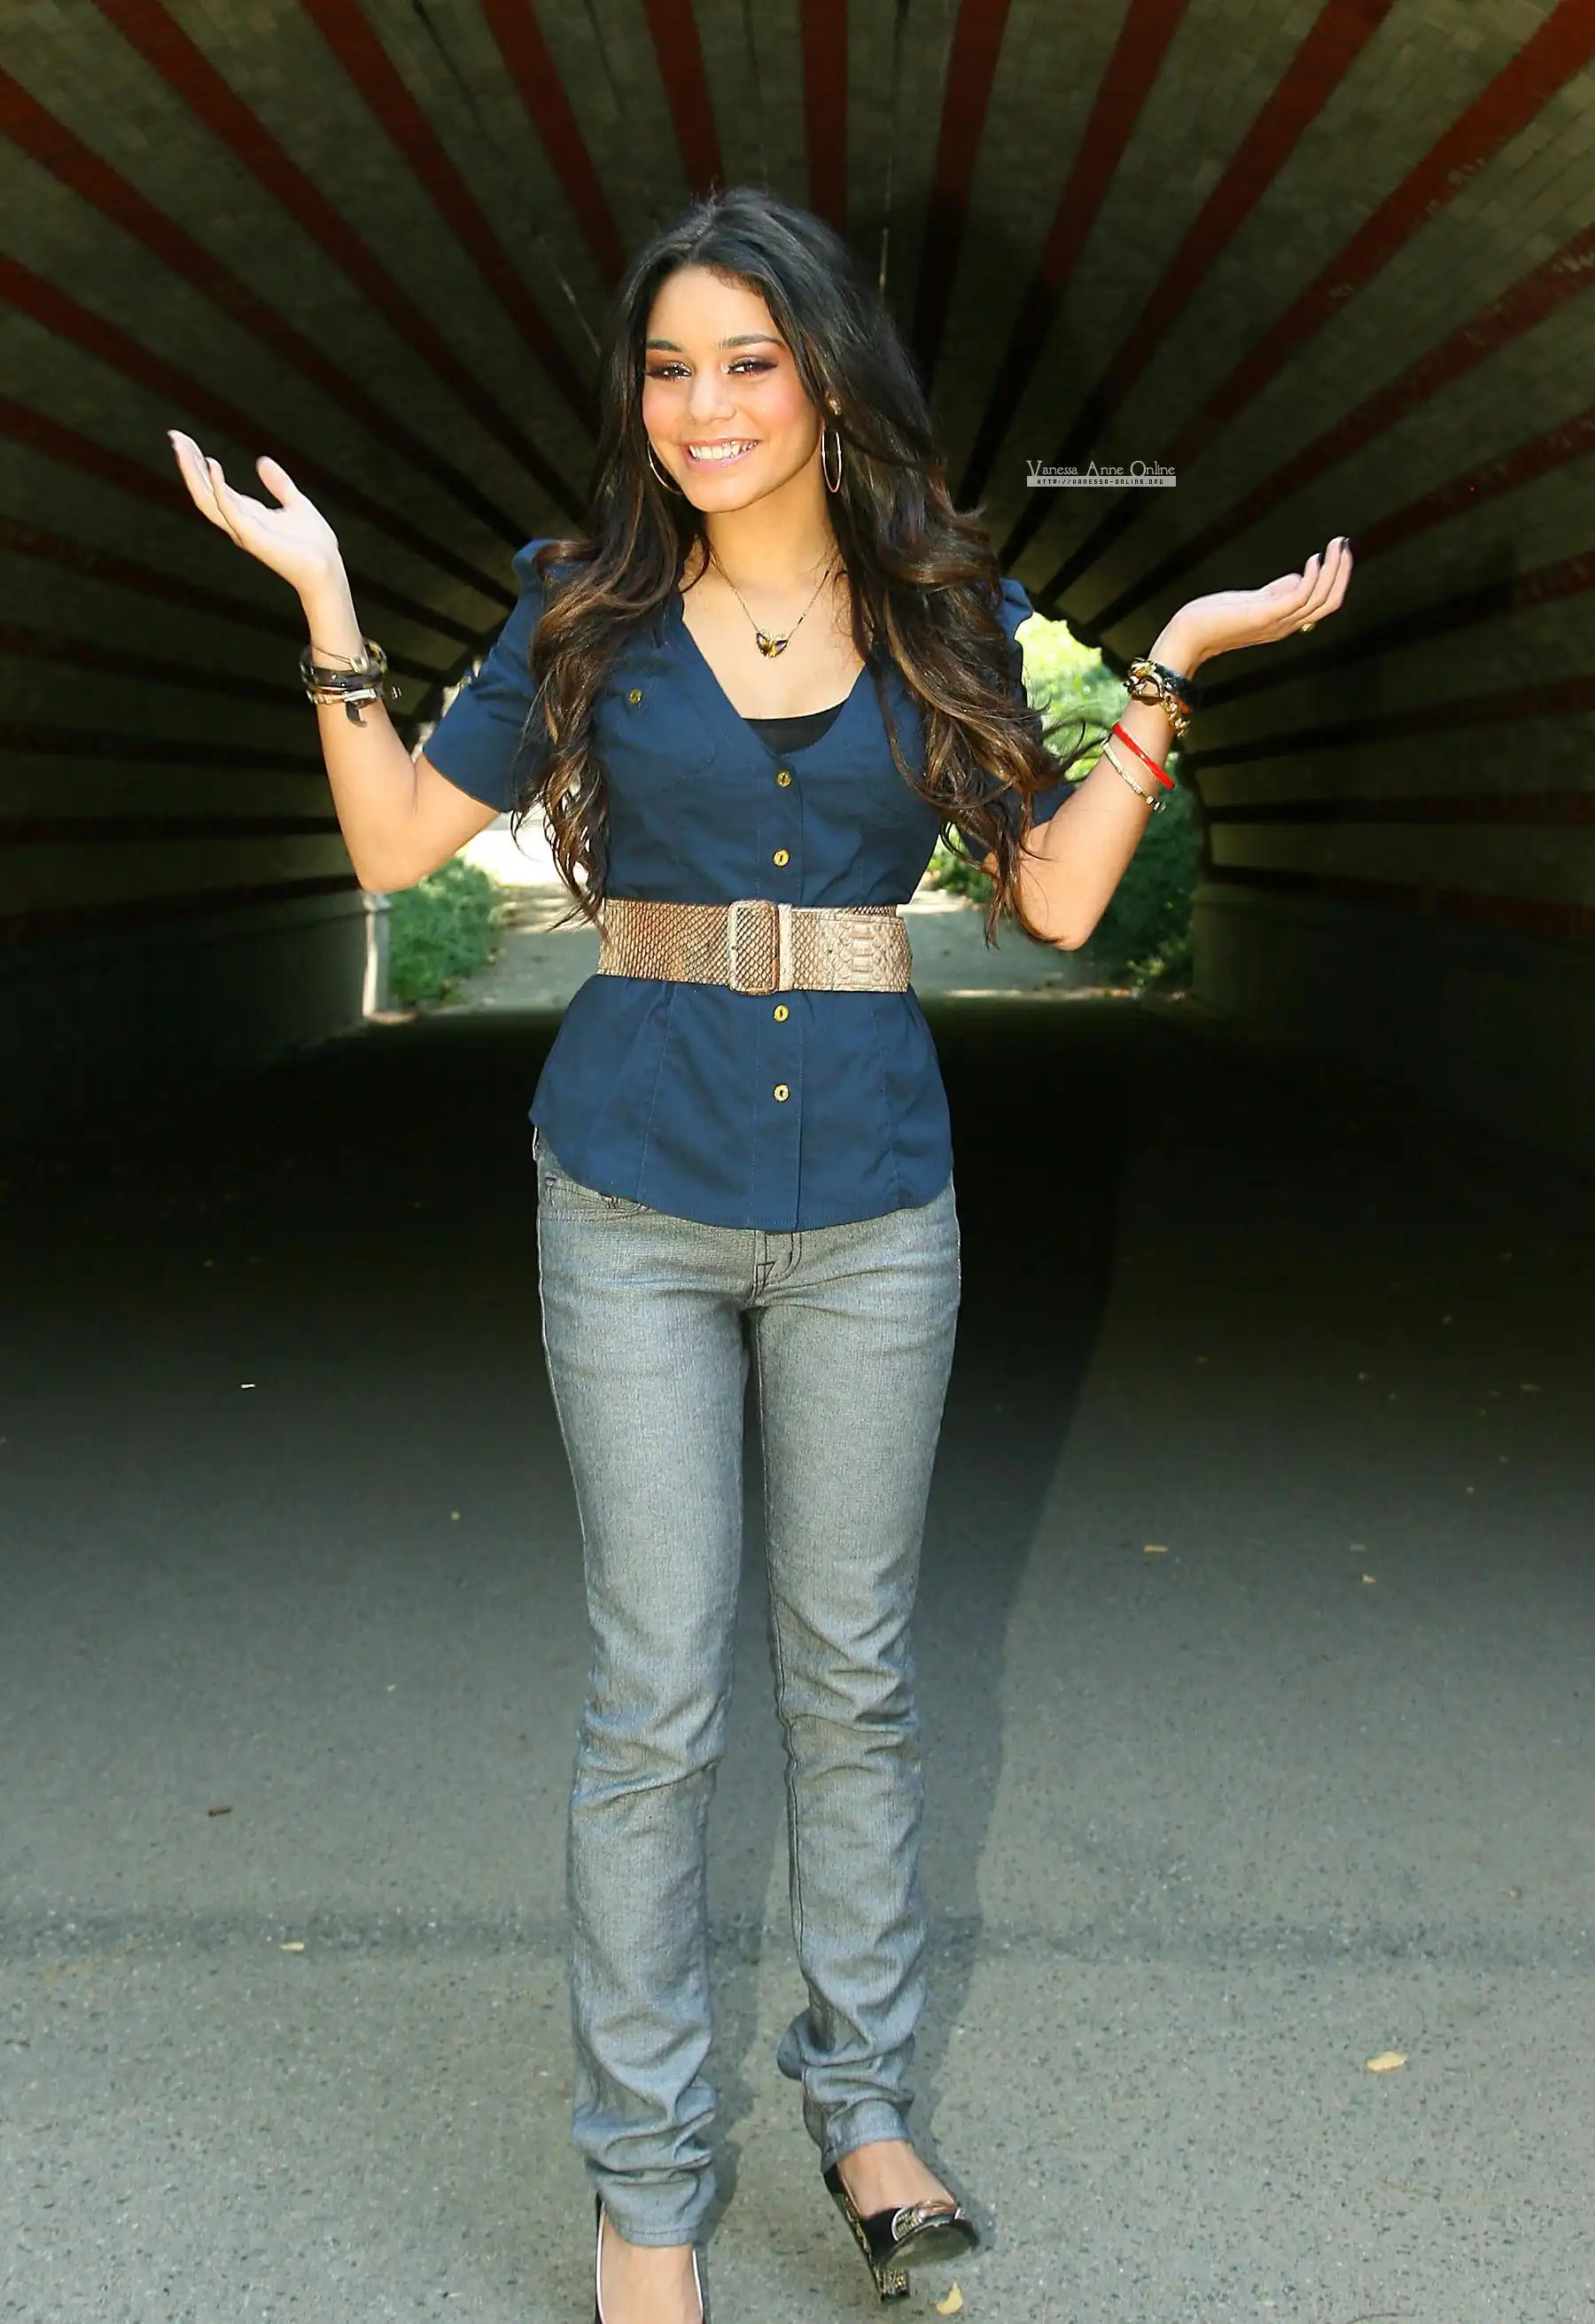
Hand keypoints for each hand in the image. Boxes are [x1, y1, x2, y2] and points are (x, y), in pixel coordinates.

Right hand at [168, 430, 343, 599]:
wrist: (328, 570)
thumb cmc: (313, 545)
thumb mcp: (296, 503)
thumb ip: (279, 484)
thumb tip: (262, 461)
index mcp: (246, 514)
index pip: (212, 486)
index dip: (197, 463)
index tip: (183, 439)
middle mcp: (238, 522)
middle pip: (202, 491)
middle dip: (188, 463)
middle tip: (174, 435)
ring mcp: (243, 531)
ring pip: (207, 499)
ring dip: (193, 472)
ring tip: (182, 446)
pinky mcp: (254, 537)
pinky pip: (230, 510)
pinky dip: (219, 488)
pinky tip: (213, 465)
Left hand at [1153, 535, 1352, 672]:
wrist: (1189, 635)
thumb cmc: (1216, 617)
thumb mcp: (1254, 601)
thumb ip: (1277, 591)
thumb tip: (1299, 577)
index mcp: (1286, 622)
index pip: (1325, 604)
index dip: (1338, 577)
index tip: (1340, 550)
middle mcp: (1287, 625)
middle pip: (1330, 602)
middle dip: (1342, 571)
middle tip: (1344, 543)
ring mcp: (1277, 622)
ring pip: (1321, 599)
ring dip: (1333, 569)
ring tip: (1335, 545)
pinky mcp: (1265, 615)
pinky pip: (1300, 598)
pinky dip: (1311, 578)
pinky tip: (1313, 560)